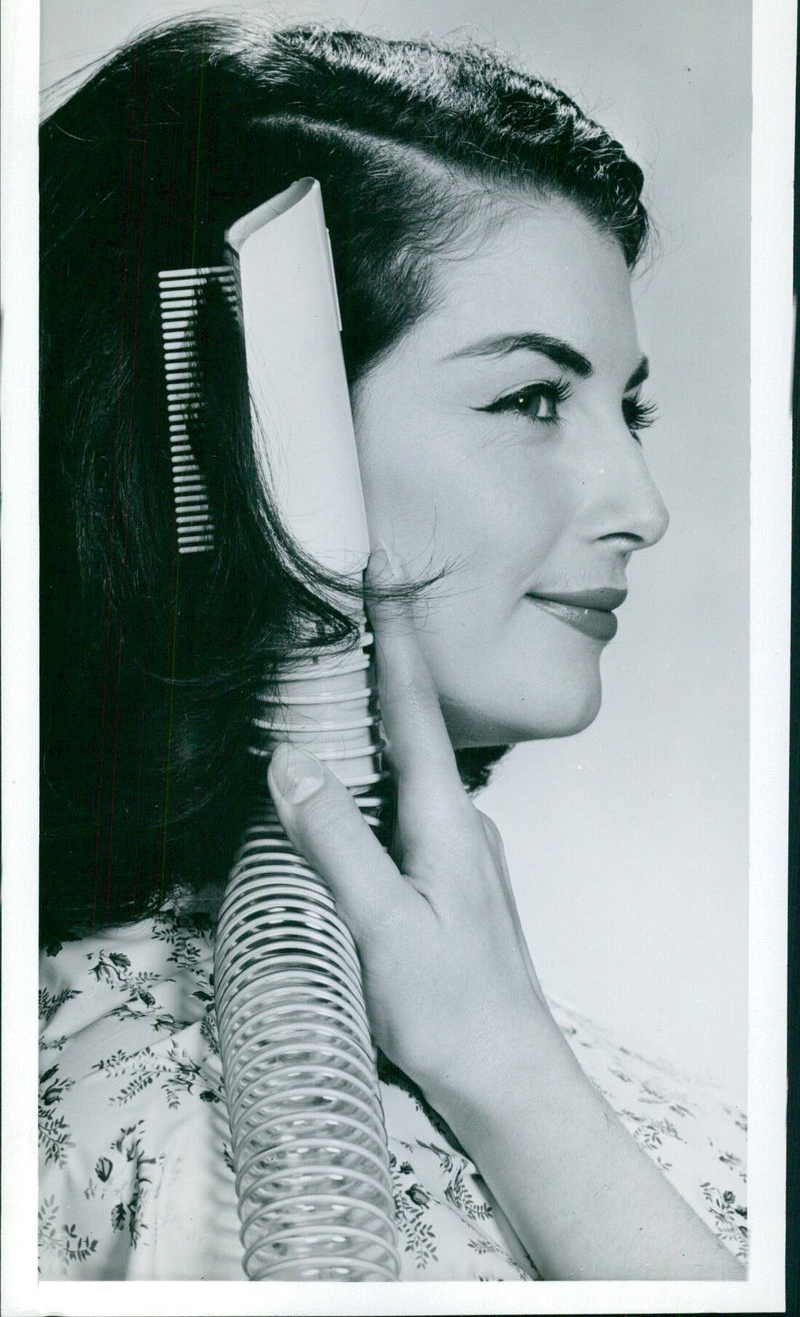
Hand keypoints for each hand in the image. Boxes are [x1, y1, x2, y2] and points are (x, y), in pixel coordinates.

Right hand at [267, 552, 549, 1117]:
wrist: (511, 1077)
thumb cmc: (451, 1009)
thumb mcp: (382, 927)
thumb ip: (337, 844)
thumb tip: (291, 762)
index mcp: (445, 819)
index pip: (415, 706)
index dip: (396, 634)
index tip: (382, 568)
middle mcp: (460, 821)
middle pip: (414, 722)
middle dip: (383, 660)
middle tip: (346, 605)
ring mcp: (460, 850)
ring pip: (410, 765)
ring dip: (377, 717)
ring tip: (337, 680)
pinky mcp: (449, 878)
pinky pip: (406, 804)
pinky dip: (377, 775)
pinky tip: (352, 786)